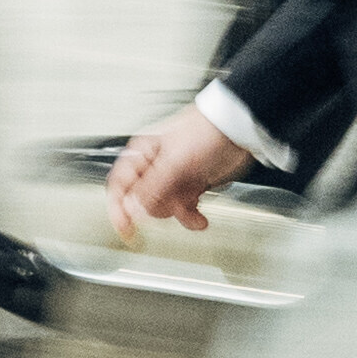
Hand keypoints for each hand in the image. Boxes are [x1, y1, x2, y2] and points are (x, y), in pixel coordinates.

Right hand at [110, 108, 256, 234]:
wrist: (238, 130)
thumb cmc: (205, 132)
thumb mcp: (174, 161)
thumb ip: (151, 188)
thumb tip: (131, 210)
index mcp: (142, 154)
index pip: (119, 185)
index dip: (118, 208)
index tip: (125, 228)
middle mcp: (154, 167)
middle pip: (141, 202)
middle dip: (157, 207)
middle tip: (173, 203)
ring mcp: (172, 178)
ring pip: (163, 208)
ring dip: (178, 213)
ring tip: (192, 209)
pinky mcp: (190, 186)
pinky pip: (183, 210)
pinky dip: (192, 217)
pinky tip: (200, 219)